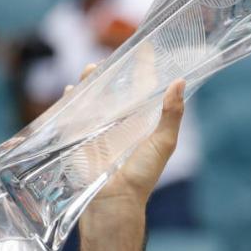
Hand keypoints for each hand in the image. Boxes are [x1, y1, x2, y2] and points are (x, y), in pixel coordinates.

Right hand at [78, 63, 186, 216]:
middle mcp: (121, 124)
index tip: (145, 49)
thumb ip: (171, 114)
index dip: (144, 70)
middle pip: (115, 91)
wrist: (113, 201)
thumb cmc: (142, 175)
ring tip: (91, 69)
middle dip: (112, 73)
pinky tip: (71, 90)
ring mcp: (99, 130)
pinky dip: (71, 101)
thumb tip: (179, 82)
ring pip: (93, 99)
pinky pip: (73, 115)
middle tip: (112, 57)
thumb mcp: (162, 143)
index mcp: (142, 123)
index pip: (144, 90)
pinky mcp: (80, 139)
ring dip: (91, 83)